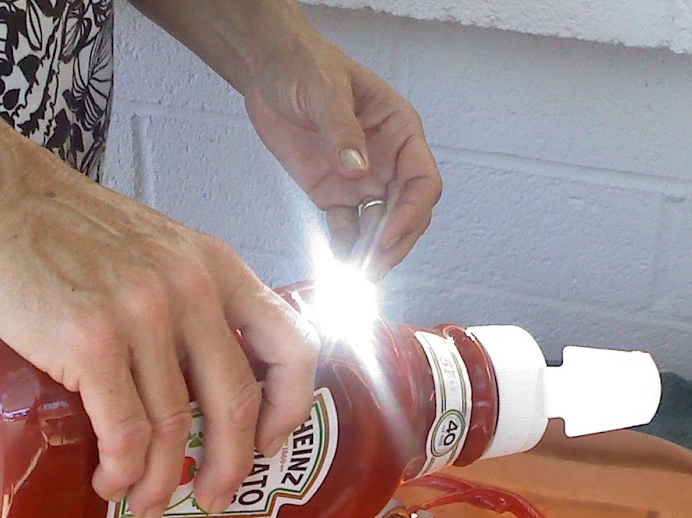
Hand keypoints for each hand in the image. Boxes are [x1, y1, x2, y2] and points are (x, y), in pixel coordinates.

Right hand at [0, 143, 317, 517]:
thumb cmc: (68, 232)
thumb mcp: (158, 249)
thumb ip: (194, 301)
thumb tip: (210, 385)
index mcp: (217, 268)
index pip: (291, 345)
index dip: (290, 406)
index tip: (269, 441)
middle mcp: (191, 290)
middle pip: (234, 403)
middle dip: (228, 466)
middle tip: (212, 496)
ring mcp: (142, 315)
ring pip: (173, 427)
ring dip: (160, 479)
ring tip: (145, 501)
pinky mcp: (91, 341)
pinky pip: (125, 431)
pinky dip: (123, 469)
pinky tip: (111, 479)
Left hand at [245, 39, 441, 275]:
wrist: (268, 70)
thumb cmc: (305, 66)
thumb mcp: (326, 90)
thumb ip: (341, 130)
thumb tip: (357, 170)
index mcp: (401, 133)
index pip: (424, 182)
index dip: (410, 213)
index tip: (385, 236)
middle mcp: (389, 162)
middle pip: (407, 213)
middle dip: (394, 243)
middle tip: (372, 269)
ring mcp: (363, 180)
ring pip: (380, 227)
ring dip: (372, 253)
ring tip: (357, 277)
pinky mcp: (334, 194)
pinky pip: (347, 229)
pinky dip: (345, 249)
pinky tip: (338, 264)